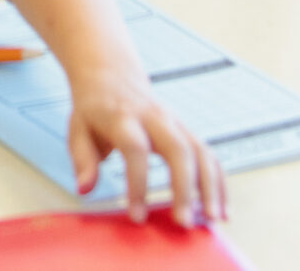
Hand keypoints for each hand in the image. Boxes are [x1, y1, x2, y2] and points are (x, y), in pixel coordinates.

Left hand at [66, 60, 224, 225]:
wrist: (111, 75)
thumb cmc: (93, 110)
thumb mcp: (78, 129)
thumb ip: (83, 159)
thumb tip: (84, 189)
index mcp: (122, 117)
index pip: (135, 149)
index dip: (138, 183)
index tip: (137, 216)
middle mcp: (154, 118)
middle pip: (178, 150)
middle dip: (184, 188)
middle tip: (183, 223)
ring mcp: (175, 123)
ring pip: (201, 153)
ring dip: (210, 188)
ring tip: (213, 220)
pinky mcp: (188, 132)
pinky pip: (210, 156)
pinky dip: (219, 184)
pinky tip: (221, 210)